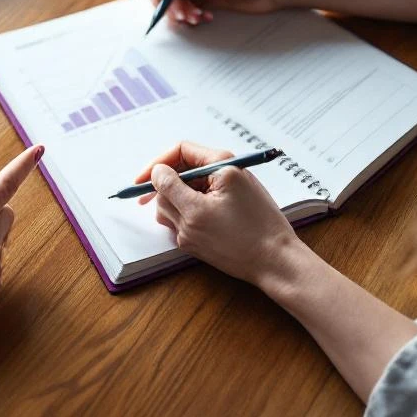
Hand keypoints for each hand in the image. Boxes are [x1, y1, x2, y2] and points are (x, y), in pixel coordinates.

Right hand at [134, 141, 298, 287]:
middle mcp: (223, 174)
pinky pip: (197, 212)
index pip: (179, 152)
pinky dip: (192, 225)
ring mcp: (225, 193)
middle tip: (171, 221)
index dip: (155, 166)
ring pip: (185, 197)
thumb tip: (156, 172)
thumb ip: (171, 188)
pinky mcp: (226, 211)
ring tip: (194, 236)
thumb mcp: (196, 214)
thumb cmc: (241, 240)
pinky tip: (204, 242)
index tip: (139, 184)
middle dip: (169, 200)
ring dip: (180, 217)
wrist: (277, 265)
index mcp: (220, 165)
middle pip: (179, 176)